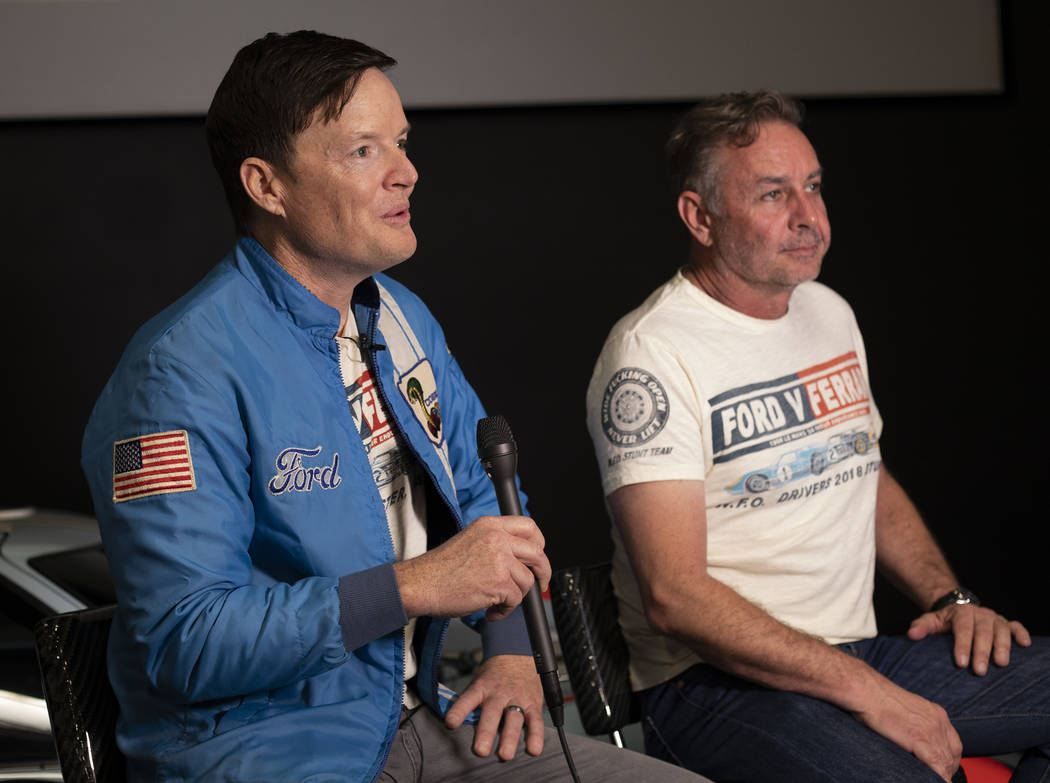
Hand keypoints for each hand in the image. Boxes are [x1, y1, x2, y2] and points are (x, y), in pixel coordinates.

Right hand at [393, 515, 549, 620]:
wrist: (420, 584)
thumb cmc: (439, 569)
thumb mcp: (470, 541)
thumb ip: (495, 543)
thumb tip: (520, 558)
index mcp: (490, 525)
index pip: (529, 527)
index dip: (539, 544)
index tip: (538, 558)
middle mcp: (496, 538)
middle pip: (537, 553)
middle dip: (542, 573)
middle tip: (539, 584)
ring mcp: (499, 559)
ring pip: (526, 581)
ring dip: (514, 597)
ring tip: (496, 602)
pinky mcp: (499, 582)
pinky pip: (516, 600)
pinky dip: (505, 610)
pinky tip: (490, 610)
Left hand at [444, 654, 544, 759]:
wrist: (517, 655)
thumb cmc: (493, 675)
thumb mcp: (479, 683)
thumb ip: (472, 704)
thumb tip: (460, 727)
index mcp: (481, 688)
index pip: (468, 699)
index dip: (459, 710)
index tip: (451, 723)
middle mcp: (499, 694)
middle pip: (492, 713)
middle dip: (486, 732)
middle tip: (481, 750)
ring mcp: (517, 699)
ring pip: (514, 719)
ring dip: (510, 738)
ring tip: (505, 754)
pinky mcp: (533, 704)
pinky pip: (536, 721)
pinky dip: (536, 736)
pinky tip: (534, 749)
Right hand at [853, 680, 961, 781]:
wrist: (867, 691)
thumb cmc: (876, 698)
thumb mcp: (905, 708)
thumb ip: (915, 722)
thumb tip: (912, 737)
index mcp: (936, 713)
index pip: (953, 742)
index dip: (949, 758)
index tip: (942, 766)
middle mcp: (938, 721)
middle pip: (953, 753)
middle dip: (947, 768)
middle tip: (938, 776)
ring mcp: (930, 730)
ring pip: (946, 761)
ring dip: (941, 773)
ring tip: (931, 779)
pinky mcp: (919, 739)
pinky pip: (937, 765)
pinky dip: (938, 776)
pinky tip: (933, 781)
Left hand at [908, 603, 1030, 674]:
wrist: (956, 610)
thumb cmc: (944, 622)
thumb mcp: (930, 621)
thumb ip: (921, 627)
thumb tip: (911, 634)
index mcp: (961, 612)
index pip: (962, 628)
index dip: (962, 645)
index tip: (961, 663)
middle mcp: (980, 614)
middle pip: (983, 631)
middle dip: (981, 651)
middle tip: (979, 671)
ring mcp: (994, 618)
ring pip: (1001, 630)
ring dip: (1003, 646)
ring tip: (1001, 664)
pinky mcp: (1005, 623)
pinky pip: (1016, 626)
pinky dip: (1021, 634)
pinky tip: (1024, 645)